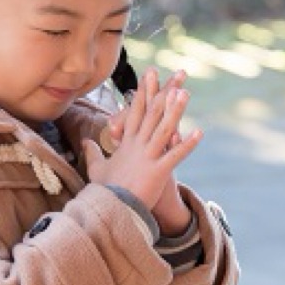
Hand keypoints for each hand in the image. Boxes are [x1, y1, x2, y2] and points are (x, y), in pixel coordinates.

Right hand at [84, 68, 201, 227]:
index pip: (135, 111)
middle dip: (164, 92)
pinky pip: (174, 156)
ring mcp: (148, 158)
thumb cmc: (103, 191)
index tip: (150, 74)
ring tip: (186, 93)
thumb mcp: (96, 169)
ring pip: (163, 129)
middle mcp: (137, 146)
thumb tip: (85, 141)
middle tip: (177, 74)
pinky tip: (199, 133)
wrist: (108, 210)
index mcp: (126, 143)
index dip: (144, 91)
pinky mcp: (157, 172)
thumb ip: (93, 153)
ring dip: (175, 111)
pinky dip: (187, 145)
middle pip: (152, 113)